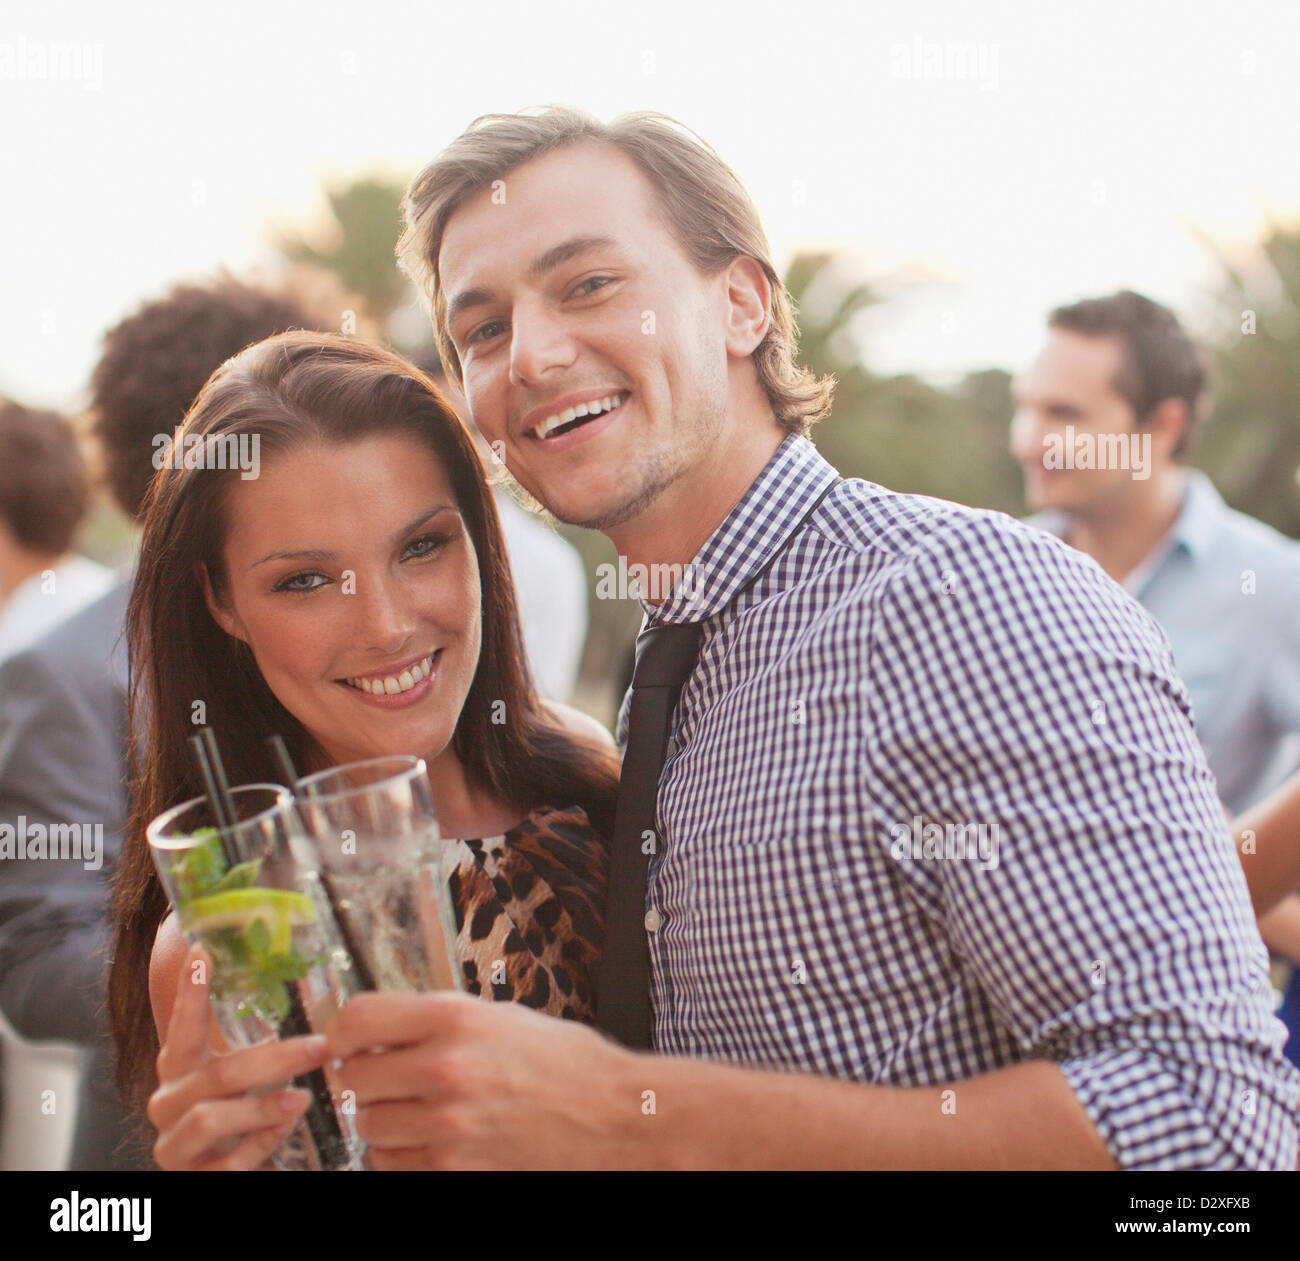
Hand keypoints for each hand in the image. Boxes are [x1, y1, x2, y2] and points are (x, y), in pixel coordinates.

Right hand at [148, 946, 332, 1169]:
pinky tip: (283, 1132)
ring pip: (209, 1119)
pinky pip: (226, 1165)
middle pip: (218, 1074)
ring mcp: (175, 1144)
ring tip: (301, 1100)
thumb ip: (258, 1045)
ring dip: (260, 1108)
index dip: (189, 993)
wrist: (225, 1173)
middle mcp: (168, 1102)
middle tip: (320, 1047)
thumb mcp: (243, 1075)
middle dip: (275, 1059)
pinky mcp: (192, 1180)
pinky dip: (258, 1147)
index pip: (182, 1026)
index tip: (204, 953)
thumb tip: (306, 996)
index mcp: (179, 1068)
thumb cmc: (240, 1113)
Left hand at [326, 992, 643, 1169]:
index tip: (348, 1041)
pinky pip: (391, 1164)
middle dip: (363, 1078)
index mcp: (454, 1017)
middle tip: (386, 1079)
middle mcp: (444, 1067)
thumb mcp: (499, 1017)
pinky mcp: (453, 1168)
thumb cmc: (564, 1062)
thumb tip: (380, 1031)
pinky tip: (427, 1139)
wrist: (614, 1115)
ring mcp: (447, 1124)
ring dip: (382, 1119)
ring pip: (367, 1125)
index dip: (342, 1031)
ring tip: (416, 1110)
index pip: (356, 1018)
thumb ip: (437, 1022)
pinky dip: (399, 1155)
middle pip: (352, 1077)